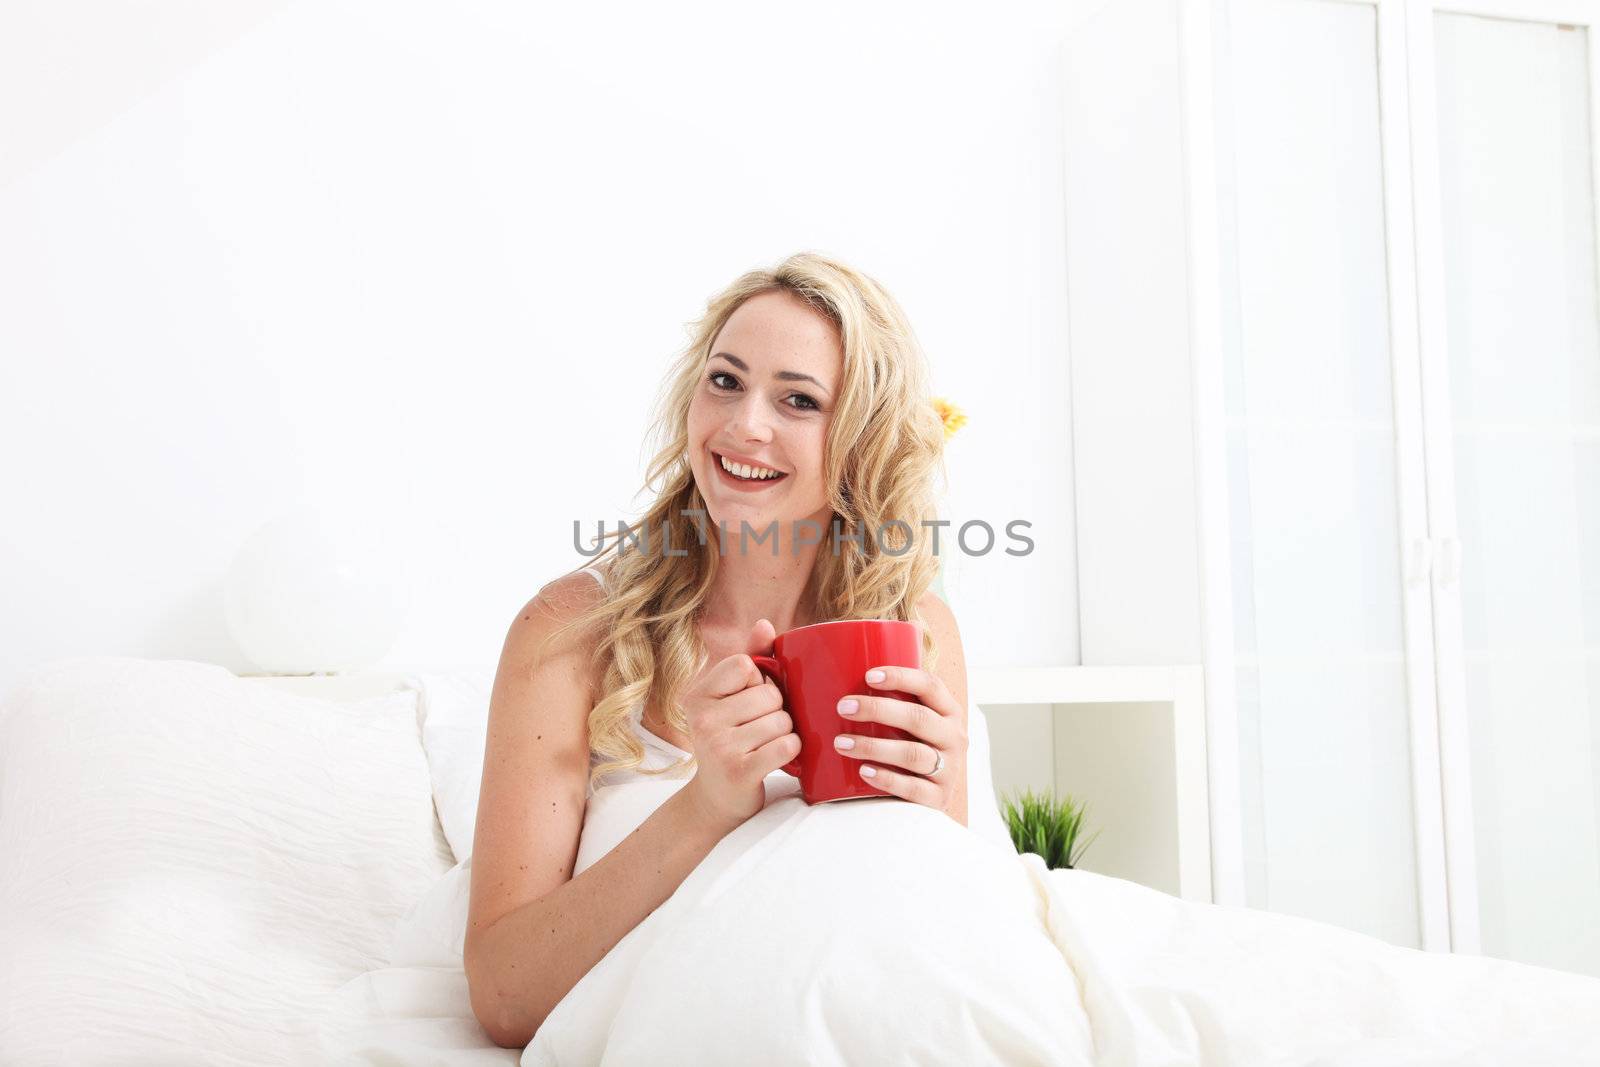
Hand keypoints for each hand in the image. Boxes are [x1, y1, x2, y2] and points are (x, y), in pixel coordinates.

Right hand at [678, 619, 801, 832]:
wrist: (717, 798)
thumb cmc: (730, 739)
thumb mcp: (730, 699)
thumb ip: (750, 659)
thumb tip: (765, 623)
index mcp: (697, 695)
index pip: (744, 664)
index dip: (758, 679)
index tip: (749, 698)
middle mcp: (702, 719)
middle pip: (769, 694)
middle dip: (776, 709)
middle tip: (760, 727)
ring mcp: (719, 746)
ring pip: (782, 720)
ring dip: (785, 731)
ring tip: (766, 743)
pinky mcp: (740, 771)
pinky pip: (787, 744)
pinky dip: (791, 750)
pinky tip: (776, 757)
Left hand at [833, 665, 967, 825]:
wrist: (929, 798)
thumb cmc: (912, 750)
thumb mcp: (913, 725)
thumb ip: (892, 704)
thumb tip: (838, 683)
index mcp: (948, 712)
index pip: (930, 686)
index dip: (901, 678)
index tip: (868, 676)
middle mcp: (954, 738)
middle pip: (918, 718)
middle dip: (878, 709)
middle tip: (844, 707)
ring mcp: (949, 770)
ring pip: (912, 754)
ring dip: (873, 746)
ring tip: (841, 743)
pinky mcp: (939, 798)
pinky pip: (912, 788)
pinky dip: (887, 778)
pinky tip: (864, 771)